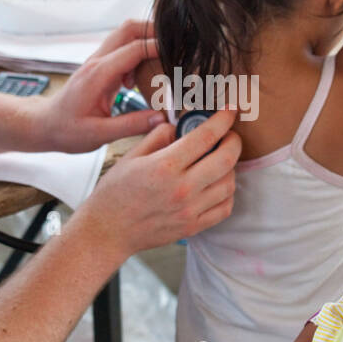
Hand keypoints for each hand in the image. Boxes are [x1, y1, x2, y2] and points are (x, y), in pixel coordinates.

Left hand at [34, 19, 165, 152]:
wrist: (44, 125)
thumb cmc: (66, 131)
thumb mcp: (98, 134)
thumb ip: (131, 125)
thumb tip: (162, 118)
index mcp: (98, 74)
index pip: (134, 48)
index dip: (159, 47)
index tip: (180, 55)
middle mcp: (97, 61)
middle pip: (129, 28)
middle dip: (155, 31)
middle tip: (175, 49)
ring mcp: (98, 61)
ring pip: (126, 35)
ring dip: (147, 41)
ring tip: (162, 65)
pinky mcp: (100, 66)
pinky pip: (123, 49)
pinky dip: (138, 55)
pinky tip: (139, 80)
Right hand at [81, 108, 240, 256]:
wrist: (108, 230)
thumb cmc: (115, 192)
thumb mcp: (132, 156)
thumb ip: (158, 136)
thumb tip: (179, 126)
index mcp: (165, 166)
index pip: (206, 136)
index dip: (223, 119)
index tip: (230, 111)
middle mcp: (182, 188)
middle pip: (226, 159)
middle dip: (234, 141)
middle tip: (230, 134)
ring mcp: (190, 210)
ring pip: (229, 183)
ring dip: (231, 167)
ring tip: (220, 160)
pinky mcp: (193, 227)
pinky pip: (225, 208)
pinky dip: (228, 193)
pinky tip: (217, 184)